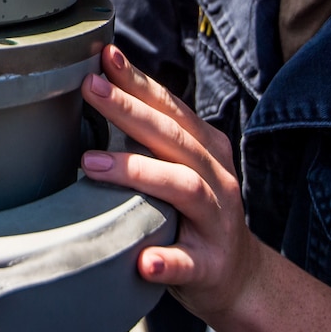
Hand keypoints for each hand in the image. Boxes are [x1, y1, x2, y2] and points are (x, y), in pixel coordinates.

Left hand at [80, 44, 263, 323]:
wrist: (240, 276)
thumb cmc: (195, 213)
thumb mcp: (182, 167)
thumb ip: (152, 137)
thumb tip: (99, 89)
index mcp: (207, 149)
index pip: (171, 108)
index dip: (139, 81)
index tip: (104, 56)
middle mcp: (217, 177)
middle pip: (174, 137)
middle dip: (129, 110)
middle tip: (89, 88)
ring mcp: (217, 221)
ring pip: (183, 187)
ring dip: (137, 172)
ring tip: (89, 164)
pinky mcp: (211, 265)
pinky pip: (189, 263)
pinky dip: (167, 261)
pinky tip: (144, 262)